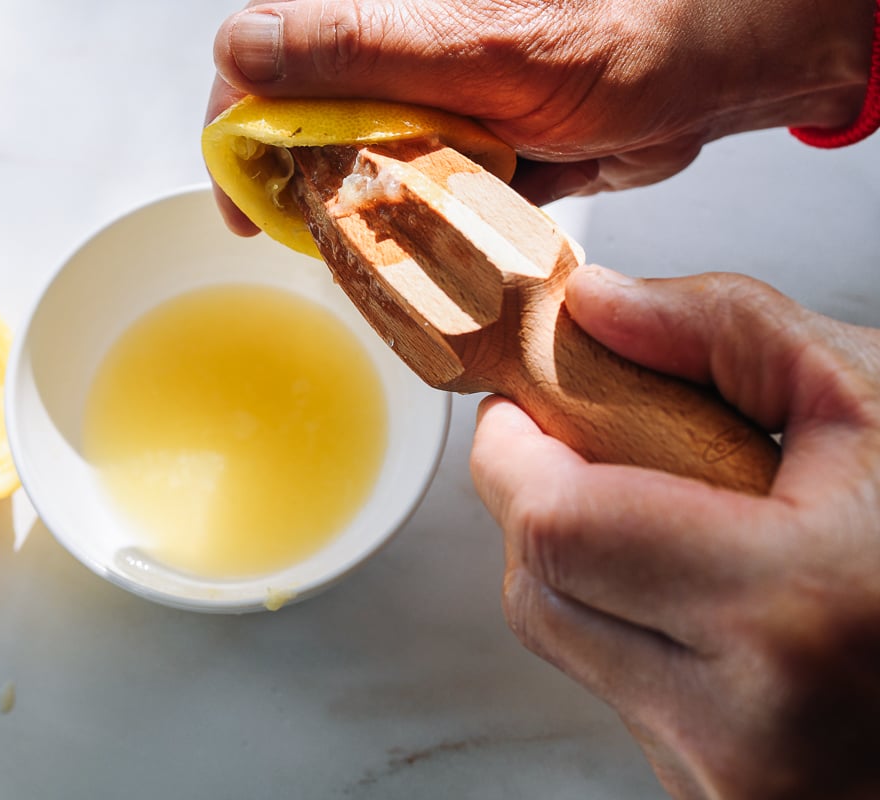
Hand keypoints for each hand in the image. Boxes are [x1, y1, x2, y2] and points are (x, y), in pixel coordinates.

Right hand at [207, 0, 871, 218]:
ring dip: (362, 216)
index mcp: (380, 5)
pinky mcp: (458, 136)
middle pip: (303, 122)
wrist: (704, 70)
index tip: (247, 203)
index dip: (240, 130)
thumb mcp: (482, 45)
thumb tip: (243, 49)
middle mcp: (392, 45)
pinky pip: (411, 192)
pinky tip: (440, 241)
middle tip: (321, 239)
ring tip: (391, 245)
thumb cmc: (621, 34)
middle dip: (305, 188)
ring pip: (353, 165)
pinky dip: (419, 228)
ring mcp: (426, 95)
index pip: (262, 54)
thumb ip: (359, 46)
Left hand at [471, 265, 879, 797]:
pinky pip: (620, 691)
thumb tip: (597, 309)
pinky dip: (636, 627)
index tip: (522, 407)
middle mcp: (743, 726)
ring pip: (569, 644)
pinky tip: (714, 599)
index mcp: (786, 611)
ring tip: (687, 527)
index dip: (511, 452)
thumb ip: (727, 334)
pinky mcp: (718, 797)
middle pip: (536, 589)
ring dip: (592, 568)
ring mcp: (727, 779)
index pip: (553, 526)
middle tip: (596, 452)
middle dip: (543, 506)